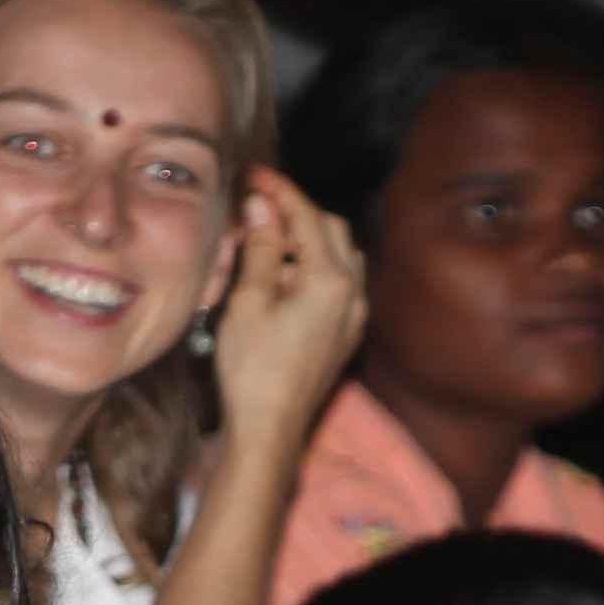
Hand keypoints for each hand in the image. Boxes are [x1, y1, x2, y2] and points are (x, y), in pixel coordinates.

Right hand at [205, 168, 367, 456]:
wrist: (270, 429)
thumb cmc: (253, 369)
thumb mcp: (249, 301)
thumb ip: (261, 248)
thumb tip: (263, 206)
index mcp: (329, 280)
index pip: (308, 217)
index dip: (280, 191)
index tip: (255, 175)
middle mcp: (353, 293)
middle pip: (332, 230)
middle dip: (298, 213)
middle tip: (259, 208)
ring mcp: (354, 316)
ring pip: (340, 256)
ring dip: (309, 240)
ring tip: (268, 242)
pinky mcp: (346, 335)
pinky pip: (340, 284)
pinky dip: (315, 267)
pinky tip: (284, 277)